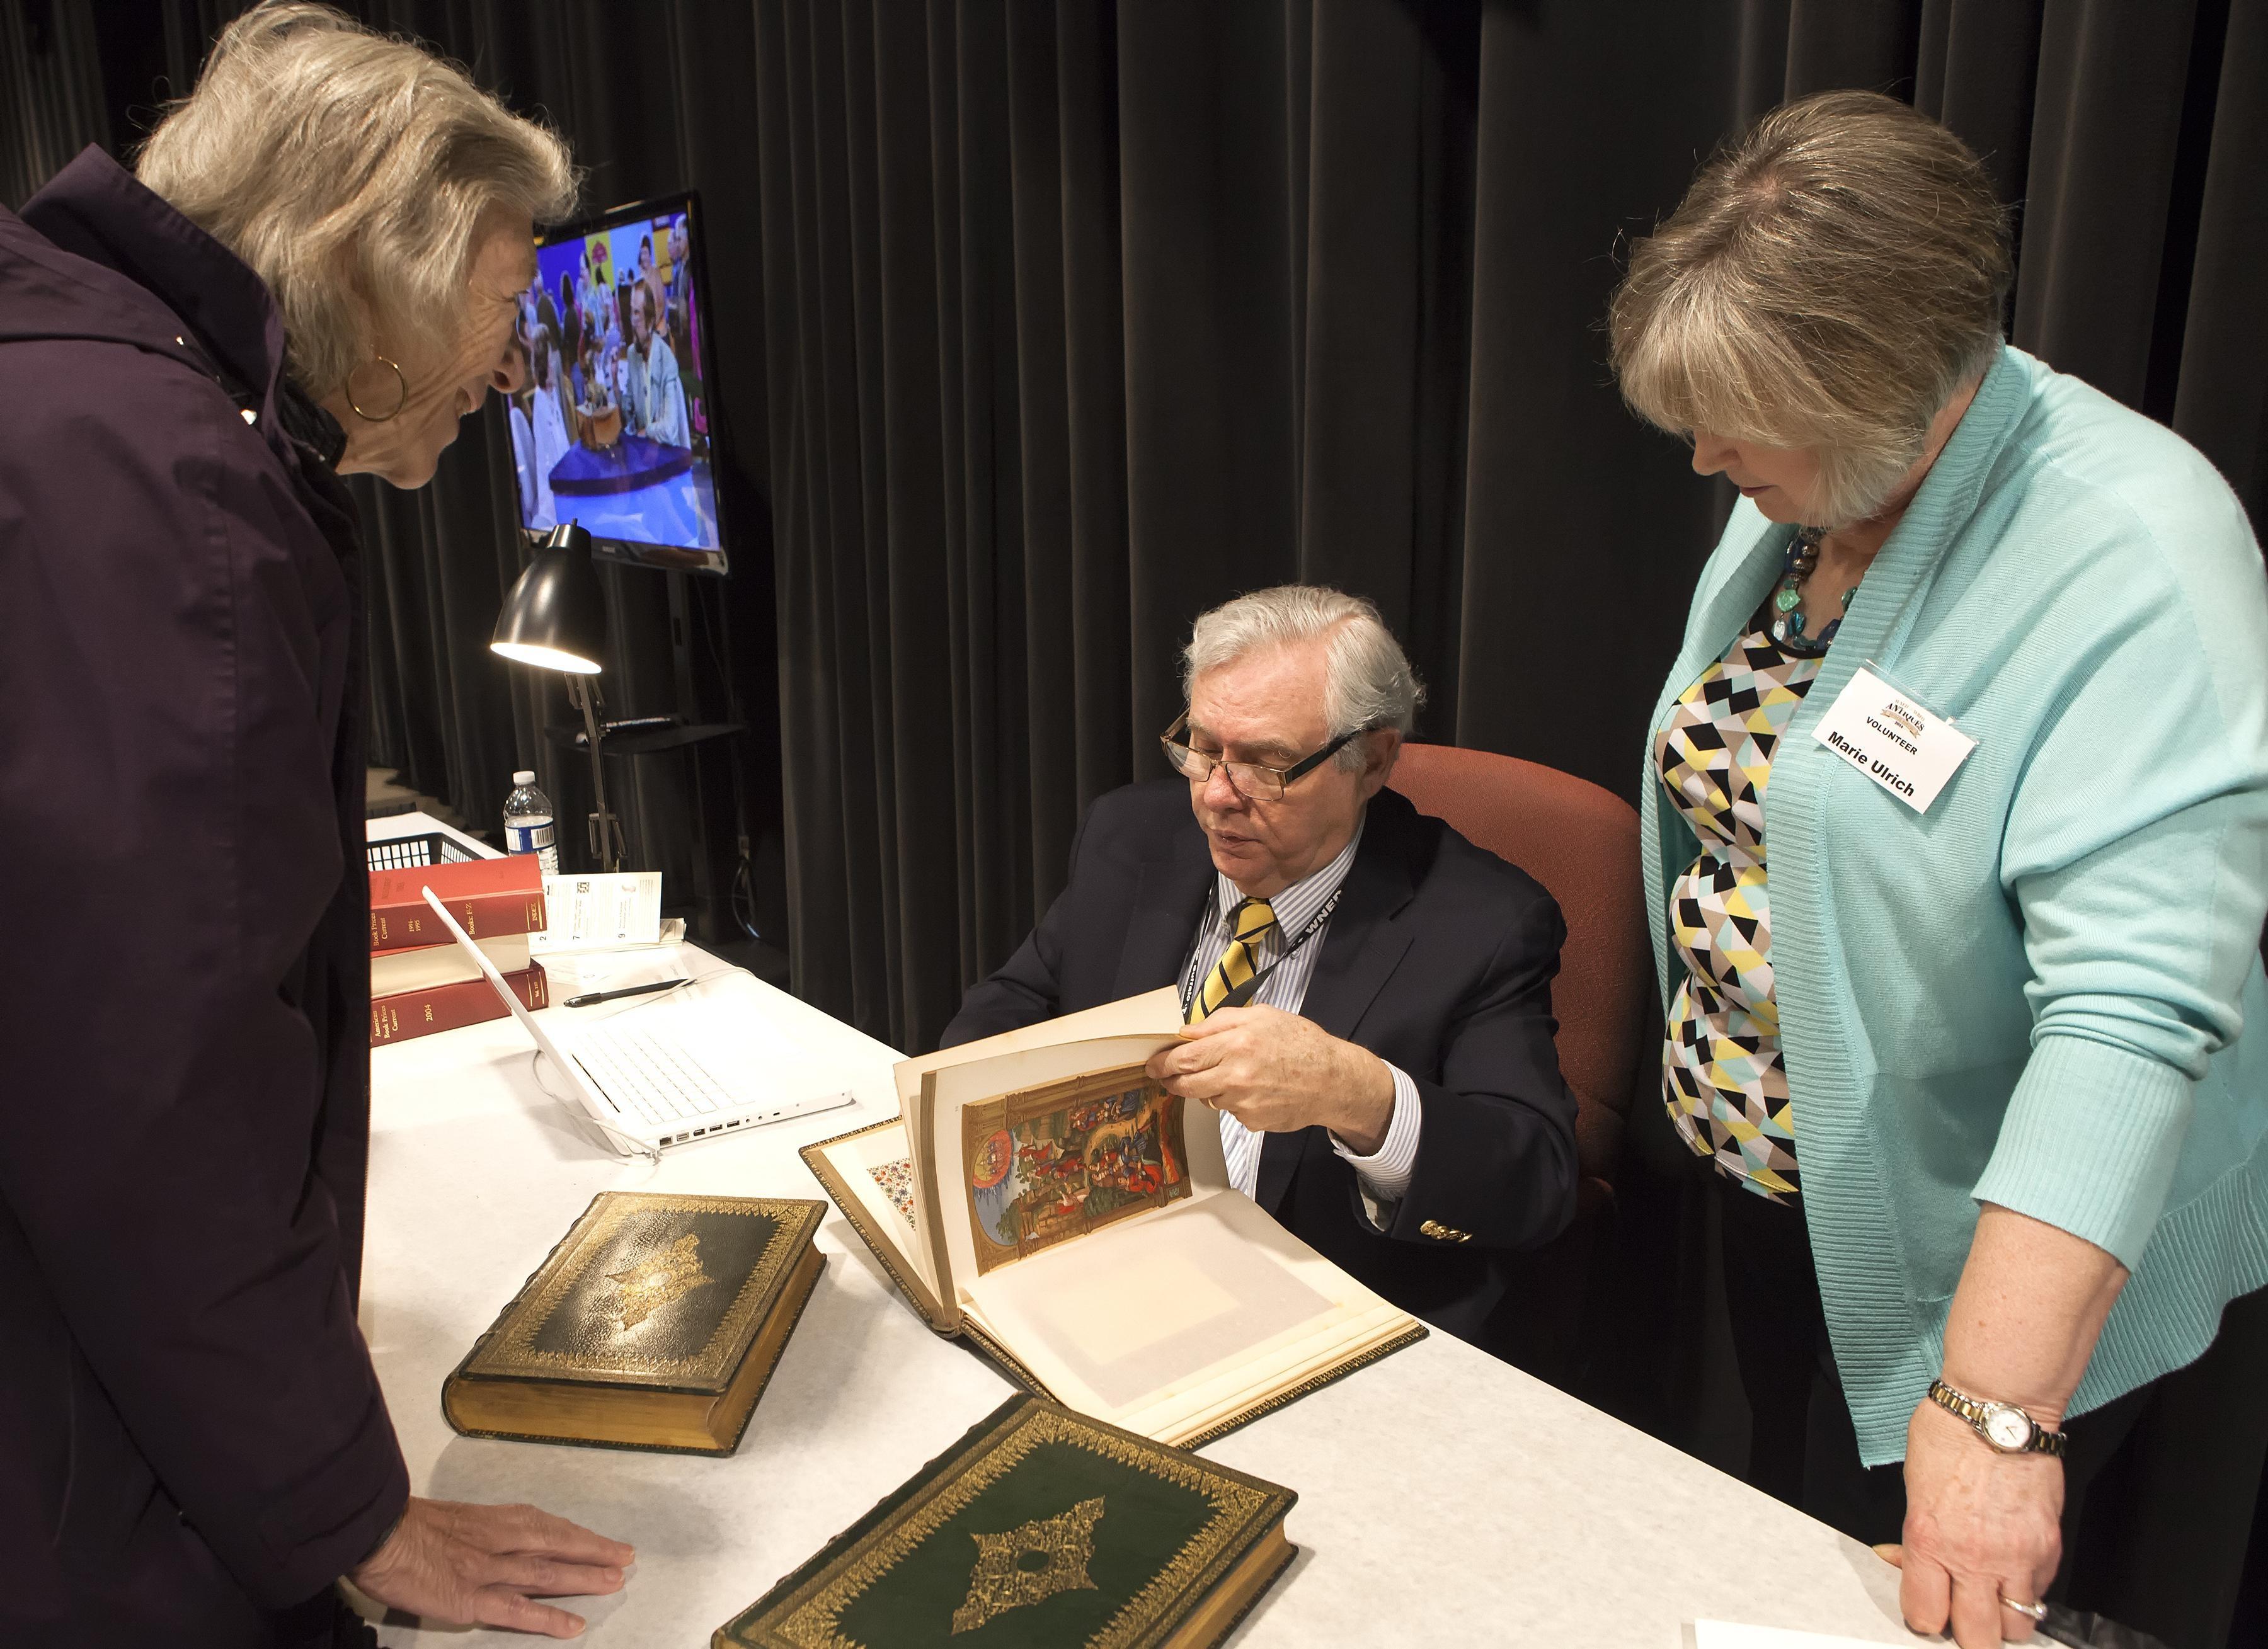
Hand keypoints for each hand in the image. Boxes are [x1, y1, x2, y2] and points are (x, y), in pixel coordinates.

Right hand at [347, 1496, 634, 1637]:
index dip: (575, 1534)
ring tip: (614, 1582)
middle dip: (593, 1551)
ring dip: (583, 1578)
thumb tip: (492, 1535)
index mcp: (492, 1519)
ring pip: (546, 1574)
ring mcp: (487, 1571)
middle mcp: (498, 1541)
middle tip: (625, 1557)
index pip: (545, 1525)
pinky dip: (547, 1618)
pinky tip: (572, 1625)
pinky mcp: (471, 1600)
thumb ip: (476, 1530)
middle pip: (556, 1544)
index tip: (600, 1540)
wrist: (375, 1531)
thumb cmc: (404, 1524)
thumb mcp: (449, 1518)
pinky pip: (516, 1611)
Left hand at [1145, 1005, 1393, 1150]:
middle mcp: (1236, 1075)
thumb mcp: (1262, 1016)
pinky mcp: (1252, 1122)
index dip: (1162, 1063)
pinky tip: (1255, 1089)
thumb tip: (1186, 1032)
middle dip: (1172, 1080)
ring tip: (1233, 1075)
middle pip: (1186, 1084)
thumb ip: (1219, 1022)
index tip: (1152, 1065)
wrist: (1333, 1080)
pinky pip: (1230, 1111)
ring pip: (1208, 1098)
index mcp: (1236, 1044)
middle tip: (1167, 1076)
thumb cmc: (1300, 1042)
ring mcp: (1243, 1102)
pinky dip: (1234, 1101)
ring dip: (1209, 1088)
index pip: (1184, 1058)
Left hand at [1896, 1397, 2061, 1645]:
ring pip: (2017, 1625)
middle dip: (1967, 1632)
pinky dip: (2027, 1588)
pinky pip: (2041, 1591)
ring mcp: (2018, 1557)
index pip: (1925, 1615)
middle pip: (1977, 1637)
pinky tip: (2014, 1567)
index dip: (1924, 1618)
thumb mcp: (1912, 1486)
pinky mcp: (2050, 1547)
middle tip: (1961, 1612)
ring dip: (2002, 1617)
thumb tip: (1904, 1562)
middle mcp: (1974, 1558)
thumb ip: (1914, 1536)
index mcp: (1929, 1541)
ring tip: (1991, 1595)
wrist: (1998, 1409)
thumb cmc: (1947, 1436)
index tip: (1926, 1609)